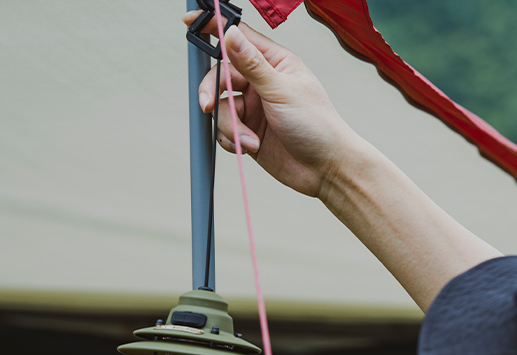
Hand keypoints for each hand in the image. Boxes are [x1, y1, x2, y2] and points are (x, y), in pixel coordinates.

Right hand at [183, 12, 360, 197]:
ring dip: (230, 126)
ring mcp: (255, 109)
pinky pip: (226, 131)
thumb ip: (253, 65)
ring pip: (221, 107)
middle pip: (220, 76)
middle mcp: (261, 83)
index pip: (239, 38)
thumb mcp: (283, 91)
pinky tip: (247, 148)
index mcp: (274, 63)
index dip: (215, 28)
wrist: (326, 169)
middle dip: (211, 92)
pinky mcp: (249, 134)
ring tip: (250, 141)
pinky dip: (231, 140)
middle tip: (207, 107)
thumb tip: (231, 34)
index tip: (190, 23)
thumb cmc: (317, 127)